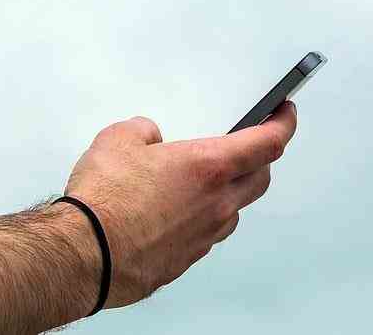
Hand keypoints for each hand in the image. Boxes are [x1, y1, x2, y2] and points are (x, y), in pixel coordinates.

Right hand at [62, 101, 295, 309]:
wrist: (87, 254)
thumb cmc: (105, 202)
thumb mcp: (118, 139)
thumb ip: (143, 131)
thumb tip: (148, 136)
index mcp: (208, 166)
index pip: (268, 142)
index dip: (283, 123)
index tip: (285, 113)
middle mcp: (216, 203)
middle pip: (261, 178)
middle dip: (261, 158)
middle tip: (251, 145)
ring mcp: (205, 235)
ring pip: (234, 210)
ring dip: (229, 192)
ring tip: (201, 182)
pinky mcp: (187, 259)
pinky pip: (208, 234)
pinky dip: (202, 218)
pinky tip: (175, 212)